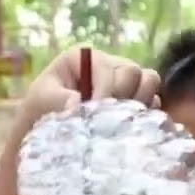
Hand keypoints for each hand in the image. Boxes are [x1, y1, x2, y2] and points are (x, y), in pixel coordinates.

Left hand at [18, 48, 161, 130]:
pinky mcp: (135, 103)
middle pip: (133, 72)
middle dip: (122, 96)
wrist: (47, 136)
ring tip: (121, 122)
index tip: (94, 113)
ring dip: (139, 102)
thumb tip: (77, 102)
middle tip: (107, 119)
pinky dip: (146, 115)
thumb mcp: (40, 102)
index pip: (107, 68)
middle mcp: (110, 66)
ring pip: (149, 83)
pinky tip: (130, 130)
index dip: (104, 90)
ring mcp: (125, 84)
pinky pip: (154, 103)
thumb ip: (56, 99)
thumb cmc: (40, 113)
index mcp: (85, 58)